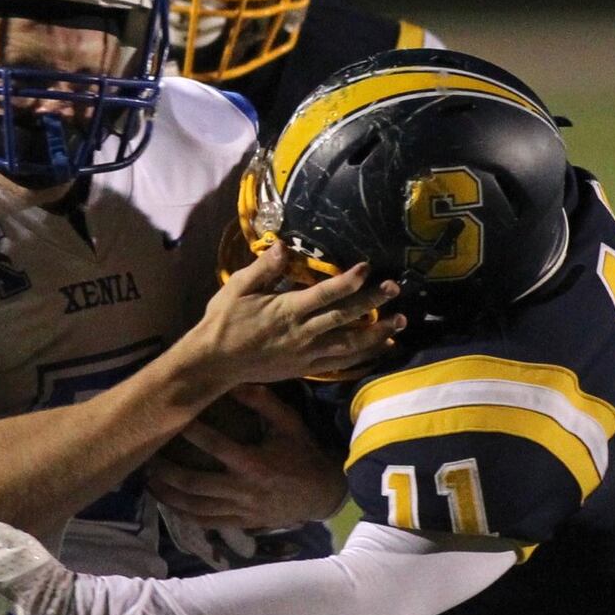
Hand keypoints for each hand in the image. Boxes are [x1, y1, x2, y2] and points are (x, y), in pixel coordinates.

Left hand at [147, 385, 347, 528]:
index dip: (191, 433)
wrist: (323, 494)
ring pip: (195, 506)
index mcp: (254, 463)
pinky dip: (184, 514)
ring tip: (148, 480)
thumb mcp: (289, 424)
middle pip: (194, 483)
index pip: (215, 446)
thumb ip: (263, 403)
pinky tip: (168, 504)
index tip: (173, 420)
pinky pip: (207, 522)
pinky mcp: (240, 522)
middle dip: (167, 470)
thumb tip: (235, 382)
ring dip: (168, 494)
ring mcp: (240, 510)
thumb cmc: (304, 455)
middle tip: (148, 456)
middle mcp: (243, 490)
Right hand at [187, 244, 402, 387]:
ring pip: (349, 344)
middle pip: (345, 317)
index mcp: (287, 310)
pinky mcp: (305, 368)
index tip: (367, 268)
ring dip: (376, 333)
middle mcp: (302, 333)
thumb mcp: (237, 288)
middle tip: (395, 290)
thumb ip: (264, 268)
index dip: (350, 280)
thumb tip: (284, 246)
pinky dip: (363, 357)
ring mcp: (306, 354)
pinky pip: (340, 364)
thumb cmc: (224, 321)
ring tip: (399, 322)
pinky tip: (379, 350)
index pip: (326, 294)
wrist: (214, 363)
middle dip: (373, 303)